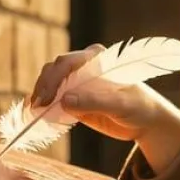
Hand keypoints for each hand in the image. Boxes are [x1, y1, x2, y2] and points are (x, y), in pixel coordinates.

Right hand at [32, 44, 179, 170]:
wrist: (145, 121)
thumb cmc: (139, 107)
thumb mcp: (120, 105)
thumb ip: (94, 102)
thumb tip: (64, 99)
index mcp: (98, 58)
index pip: (68, 63)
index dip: (53, 79)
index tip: (46, 98)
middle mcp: (84, 65)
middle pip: (54, 70)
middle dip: (43, 87)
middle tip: (37, 108)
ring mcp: (77, 81)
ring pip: (50, 82)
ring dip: (40, 95)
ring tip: (33, 112)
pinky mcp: (74, 97)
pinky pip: (53, 98)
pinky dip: (44, 105)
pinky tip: (36, 114)